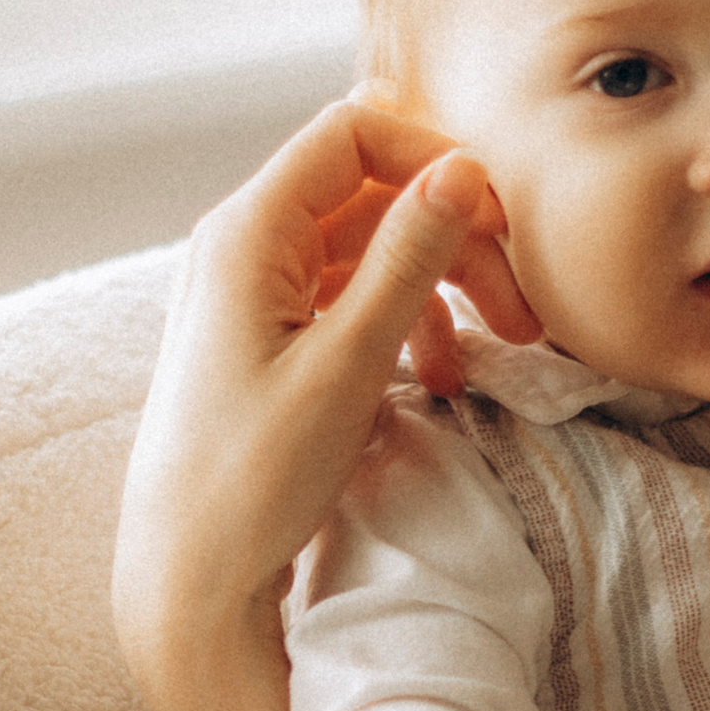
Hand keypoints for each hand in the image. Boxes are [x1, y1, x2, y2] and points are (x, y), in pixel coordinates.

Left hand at [111, 97, 537, 698]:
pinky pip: (348, 301)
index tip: (498, 217)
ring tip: (498, 349)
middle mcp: (241, 246)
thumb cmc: (251, 479)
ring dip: (438, 286)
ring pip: (367, 250)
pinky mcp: (265, 342)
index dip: (434, 157)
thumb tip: (461, 172)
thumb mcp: (347, 363)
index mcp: (247, 231)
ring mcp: (251, 294)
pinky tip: (441, 378)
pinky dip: (404, 324)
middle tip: (522, 305)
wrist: (187, 579)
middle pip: (371, 193)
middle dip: (454, 235)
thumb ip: (407, 260)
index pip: (353, 131)